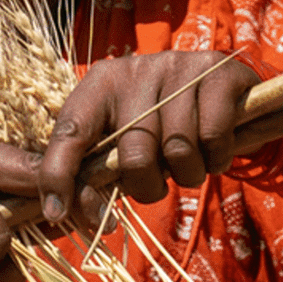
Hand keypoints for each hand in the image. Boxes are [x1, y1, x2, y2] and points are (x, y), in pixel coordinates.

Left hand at [37, 52, 260, 223]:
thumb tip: (60, 214)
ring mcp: (178, 67)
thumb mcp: (125, 137)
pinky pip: (213, 139)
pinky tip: (214, 151)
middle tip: (157, 185)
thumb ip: (95, 170)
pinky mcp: (217, 73)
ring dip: (187, 174)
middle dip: (147, 187)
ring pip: (177, 150)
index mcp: (100, 83)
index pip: (70, 130)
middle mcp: (135, 69)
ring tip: (189, 163)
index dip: (58, 174)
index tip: (57, 213)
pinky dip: (217, 159)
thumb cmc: (163, 123)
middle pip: (134, 155)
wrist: (226, 87)